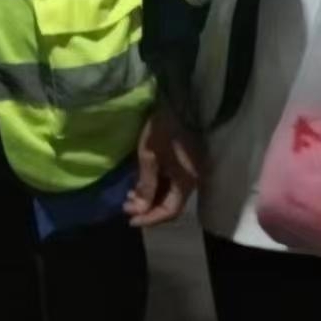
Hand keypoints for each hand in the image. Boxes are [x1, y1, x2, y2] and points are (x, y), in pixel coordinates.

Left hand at [124, 108, 199, 228]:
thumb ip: (145, 185)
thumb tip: (138, 210)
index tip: (129, 219)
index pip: (170, 211)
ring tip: (131, 194)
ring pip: (172, 193)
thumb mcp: (149, 156)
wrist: (180, 100)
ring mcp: (191, 170)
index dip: (149, 219)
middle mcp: (193, 180)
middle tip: (126, 205)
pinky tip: (143, 181)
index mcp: (187, 181)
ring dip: (152, 197)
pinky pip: (173, 181)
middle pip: (171, 204)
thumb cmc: (164, 128)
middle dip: (148, 208)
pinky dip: (158, 186)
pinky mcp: (187, 161)